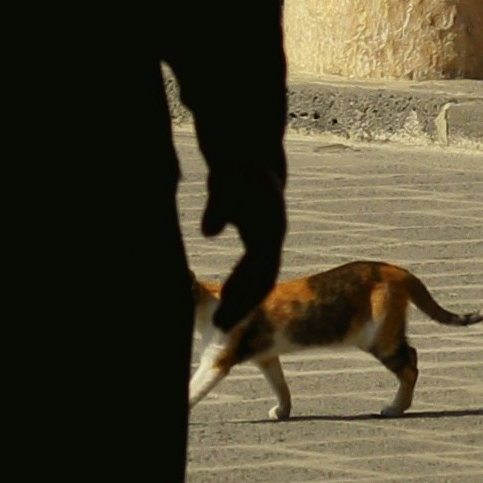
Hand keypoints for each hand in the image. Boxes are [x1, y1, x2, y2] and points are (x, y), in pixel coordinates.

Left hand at [203, 176, 284, 335]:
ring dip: (244, 302)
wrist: (250, 157)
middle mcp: (274, 236)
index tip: (225, 306)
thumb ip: (217, 206)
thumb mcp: (224, 182)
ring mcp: (269, 240)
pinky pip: (255, 273)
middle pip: (264, 279)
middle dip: (244, 304)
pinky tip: (226, 300)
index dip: (244, 288)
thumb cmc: (234, 169)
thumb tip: (208, 231)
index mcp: (268, 226)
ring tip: (222, 321)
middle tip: (220, 326)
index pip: (260, 266)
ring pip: (262, 279)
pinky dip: (242, 289)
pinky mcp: (260, 242)